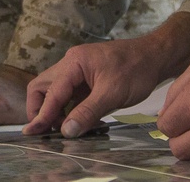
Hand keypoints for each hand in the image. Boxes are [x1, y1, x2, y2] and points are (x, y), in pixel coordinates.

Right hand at [23, 37, 163, 137]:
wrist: (156, 57)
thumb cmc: (136, 69)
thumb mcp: (112, 93)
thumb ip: (88, 112)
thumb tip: (66, 131)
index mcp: (74, 62)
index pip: (50, 92)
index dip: (41, 115)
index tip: (33, 133)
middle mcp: (71, 64)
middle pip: (43, 87)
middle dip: (41, 110)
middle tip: (48, 131)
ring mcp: (78, 71)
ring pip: (55, 92)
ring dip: (56, 111)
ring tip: (68, 129)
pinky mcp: (87, 79)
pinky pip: (70, 95)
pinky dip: (70, 109)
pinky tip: (81, 121)